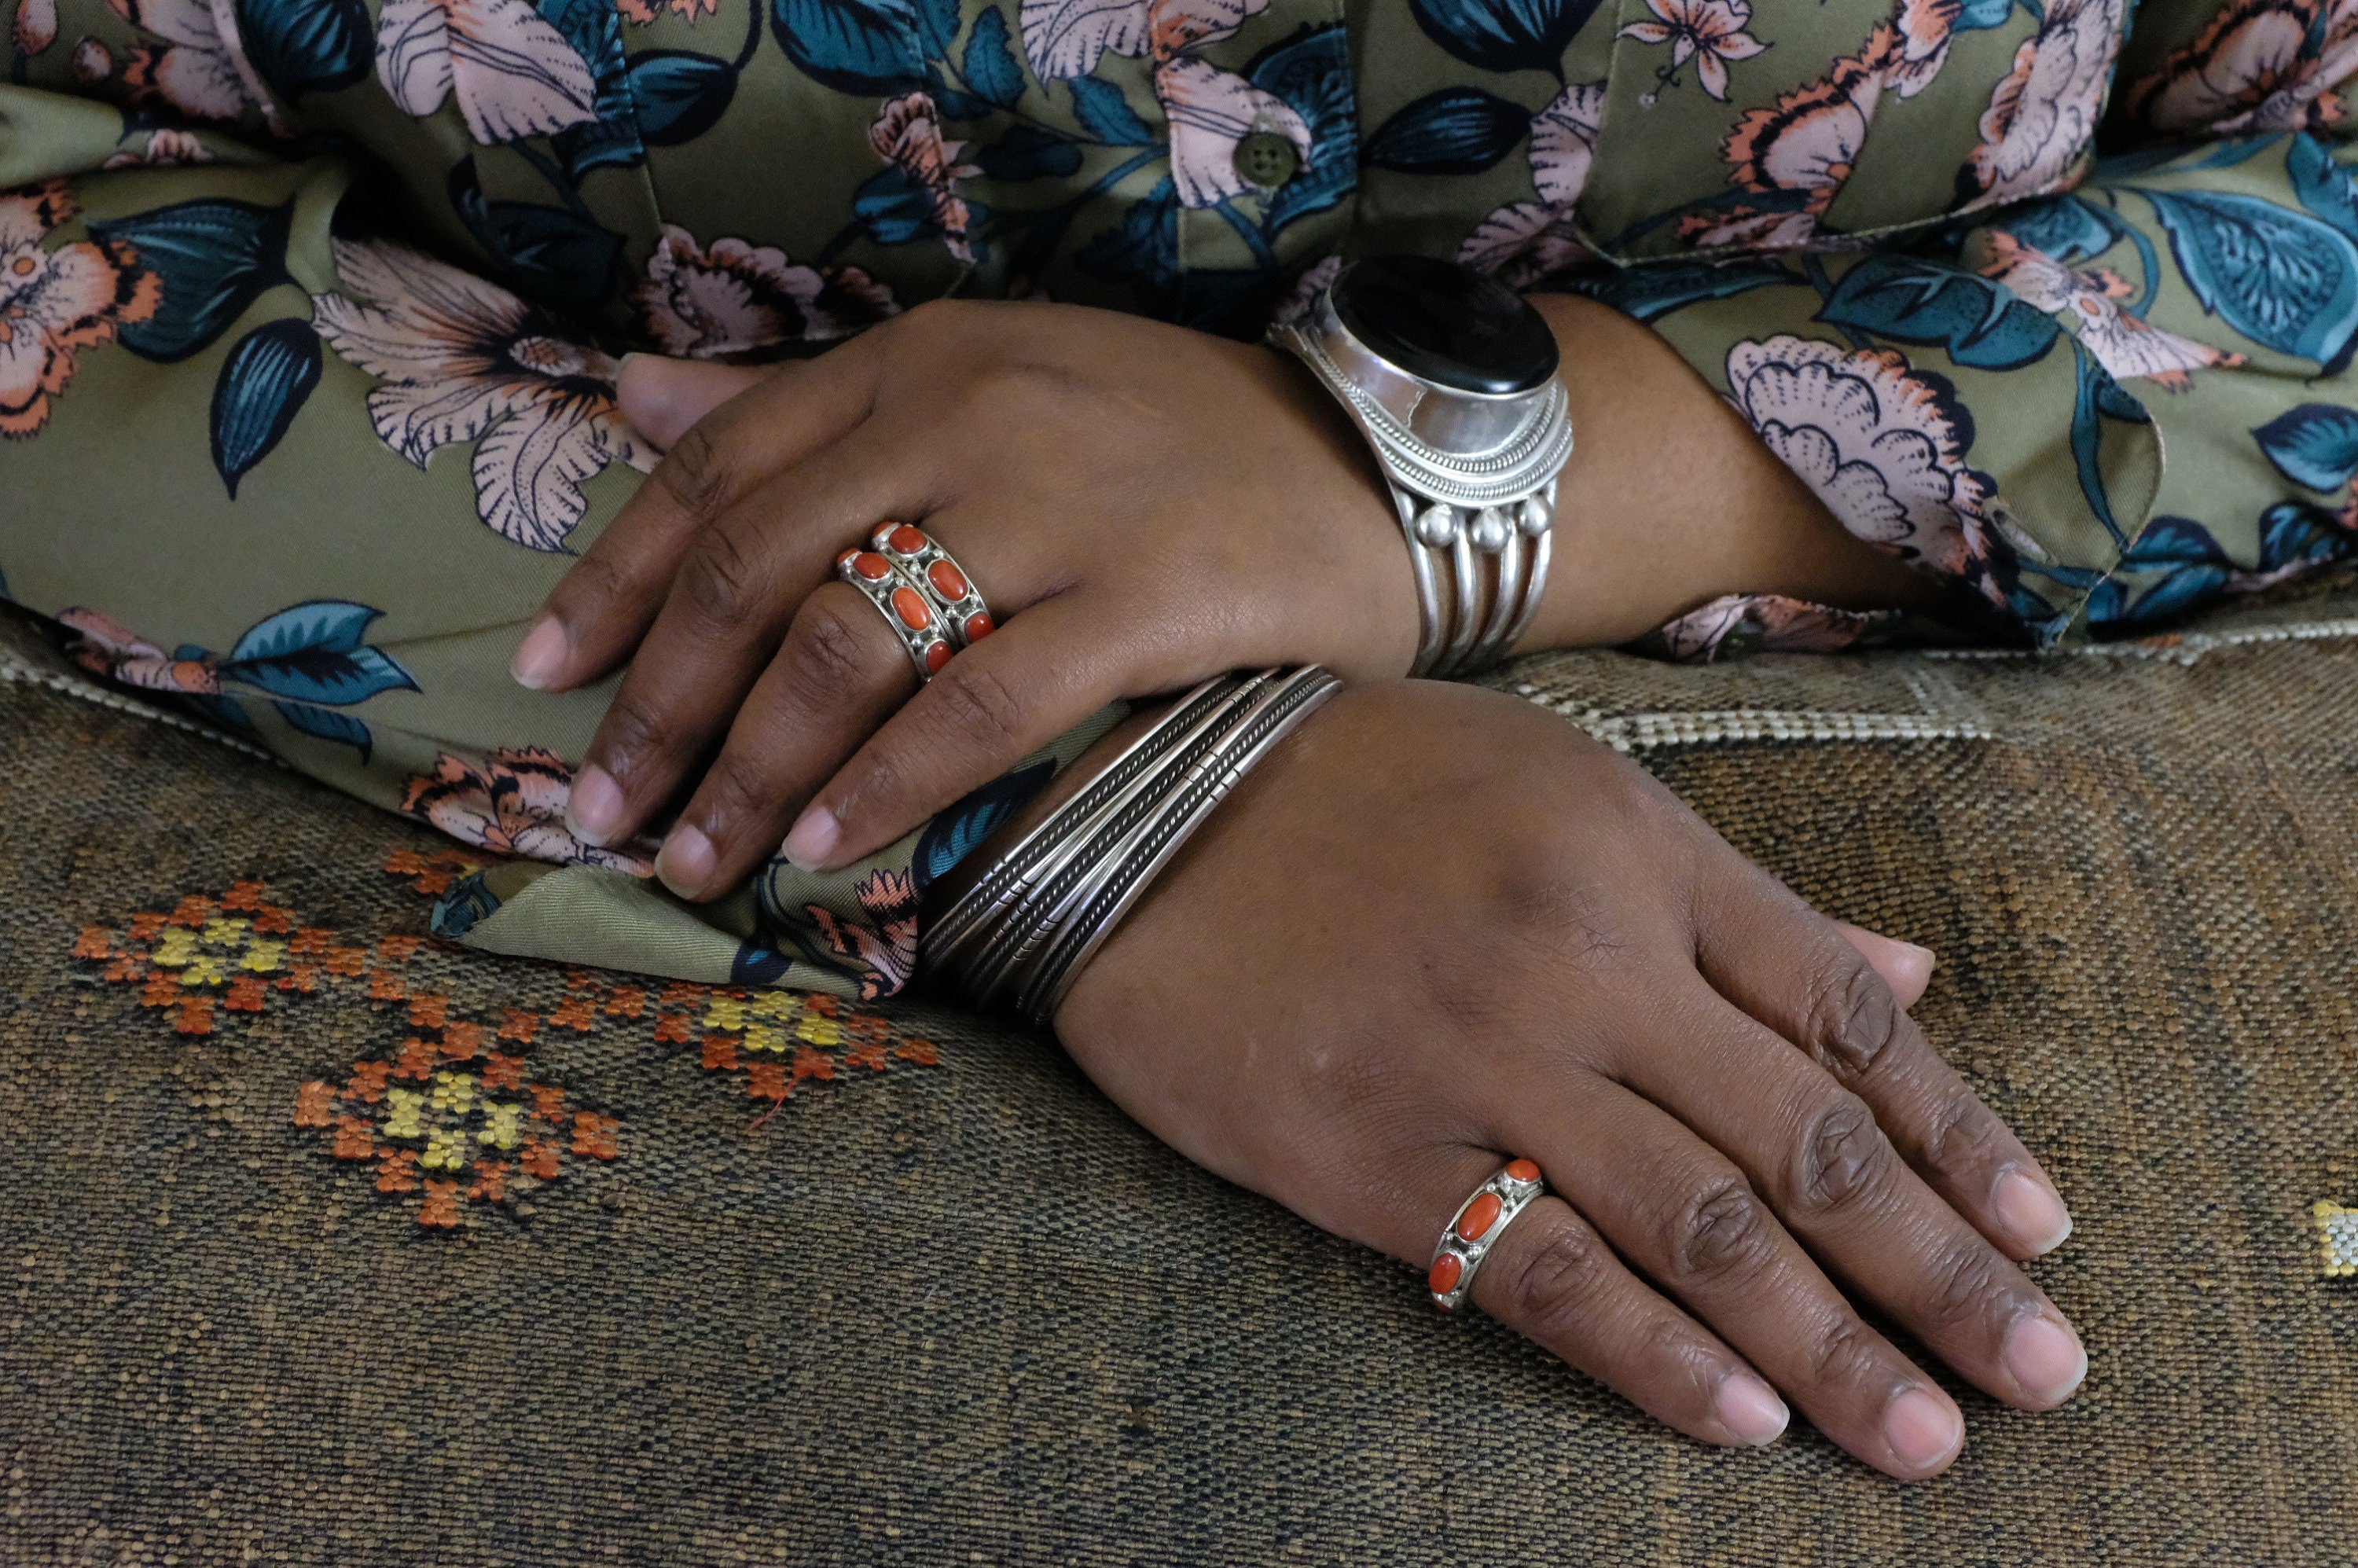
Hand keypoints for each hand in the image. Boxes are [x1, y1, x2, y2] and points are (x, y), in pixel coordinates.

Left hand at [512, 299, 1415, 899]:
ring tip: (695, 861)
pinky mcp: (1147, 596)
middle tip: (599, 812)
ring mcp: (1060, 502)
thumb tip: (635, 403)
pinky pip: (980, 708)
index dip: (613, 579)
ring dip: (749, 770)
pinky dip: (886, 788)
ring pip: (847, 646)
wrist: (1382, 463)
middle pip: (757, 568)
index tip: (543, 675)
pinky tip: (830, 854)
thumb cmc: (1172, 441)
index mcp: (920, 359)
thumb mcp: (989, 380)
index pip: (717, 468)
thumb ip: (817, 407)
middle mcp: (972, 411)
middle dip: (658, 705)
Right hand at [1045, 680, 2080, 1477]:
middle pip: (1804, 1138)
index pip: (1847, 1018)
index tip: (2043, 1232)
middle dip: (1938, 1268)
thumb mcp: (1566, 786)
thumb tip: (1905, 982)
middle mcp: (1589, 954)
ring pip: (1695, 1223)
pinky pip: (1536, 1267)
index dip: (1962, 1134)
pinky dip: (1649, 1354)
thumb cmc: (1362, 782)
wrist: (1137, 792)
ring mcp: (1483, 1053)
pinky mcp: (1374, 1146)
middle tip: (2043, 1372)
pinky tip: (1739, 1423)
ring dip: (1828, 1344)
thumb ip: (1733, 900)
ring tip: (1925, 1439)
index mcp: (1644, 853)